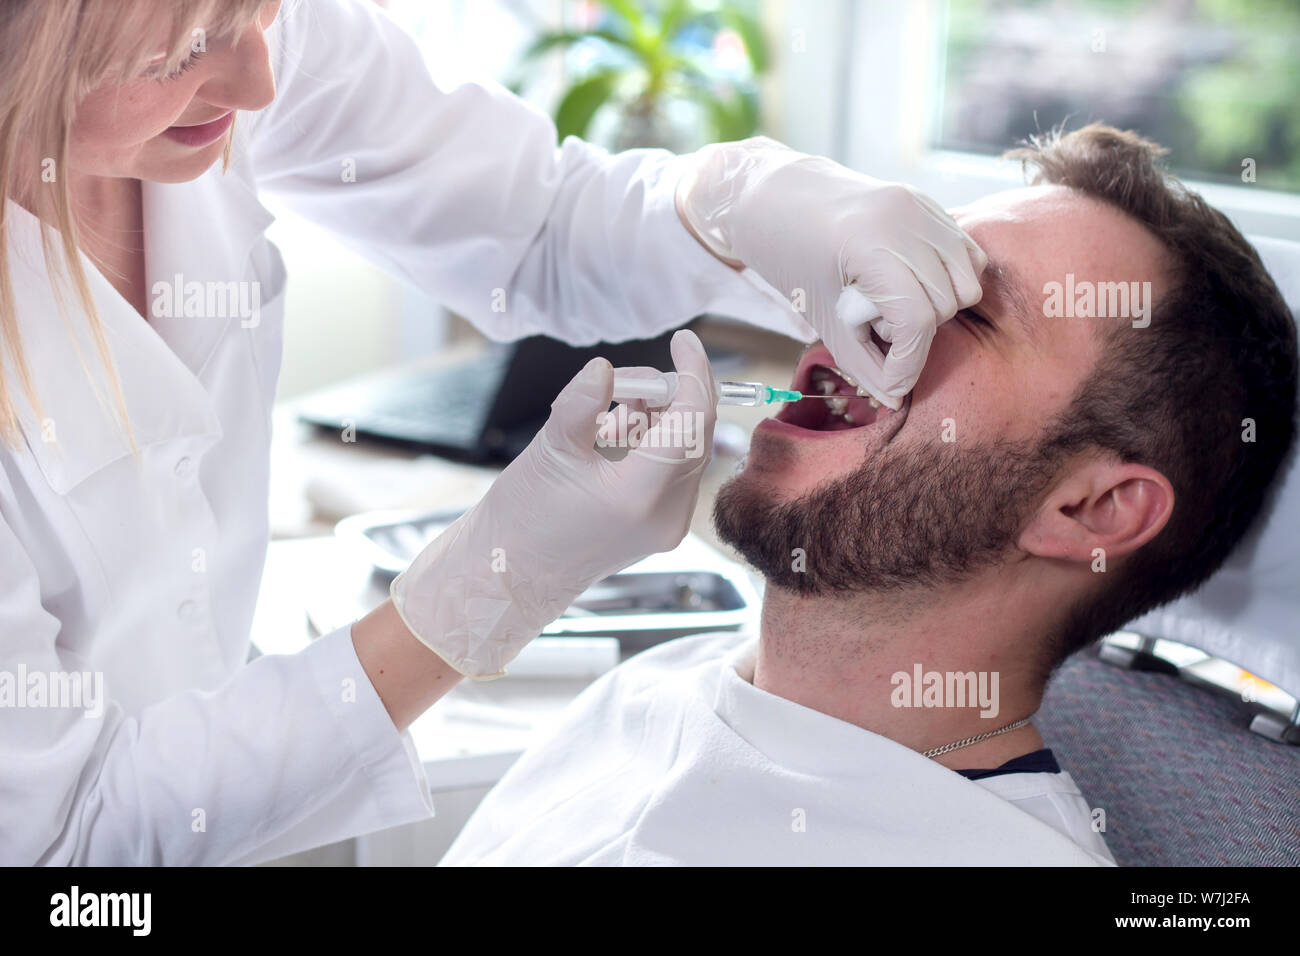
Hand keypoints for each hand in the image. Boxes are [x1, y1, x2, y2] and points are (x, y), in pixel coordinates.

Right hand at [390, 330, 716, 678]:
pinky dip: (652, 442)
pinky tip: (612, 436)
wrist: (514, 574)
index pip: (692, 422)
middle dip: (667, 395)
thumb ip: (582, 404)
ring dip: (656, 418)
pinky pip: (674, 470)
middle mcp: (666, 515)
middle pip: (695, 433)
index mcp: (639, 495)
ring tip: (606, 416)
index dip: (694, 374)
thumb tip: (604, 367)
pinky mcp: (662, 528)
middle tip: (624, 383)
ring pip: (686, 450)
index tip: (684, 340)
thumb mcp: (550, 448)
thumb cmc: (523, 515)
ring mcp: (668, 525)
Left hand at [676, 136, 986, 407]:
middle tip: (874, 326)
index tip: (891, 383)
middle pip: (947, 303)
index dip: (907, 362)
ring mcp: (921, 205)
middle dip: (916, 331)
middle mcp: (906, 218)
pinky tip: (908, 282)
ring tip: (891, 302)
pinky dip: (947, 278)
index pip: (917, 319)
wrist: (773, 195)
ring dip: (937, 306)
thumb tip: (895, 397)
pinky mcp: (928, 202)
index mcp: (872, 243)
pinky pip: (966, 253)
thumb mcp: (821, 315)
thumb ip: (861, 361)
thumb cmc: (787, 255)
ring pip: (968, 280)